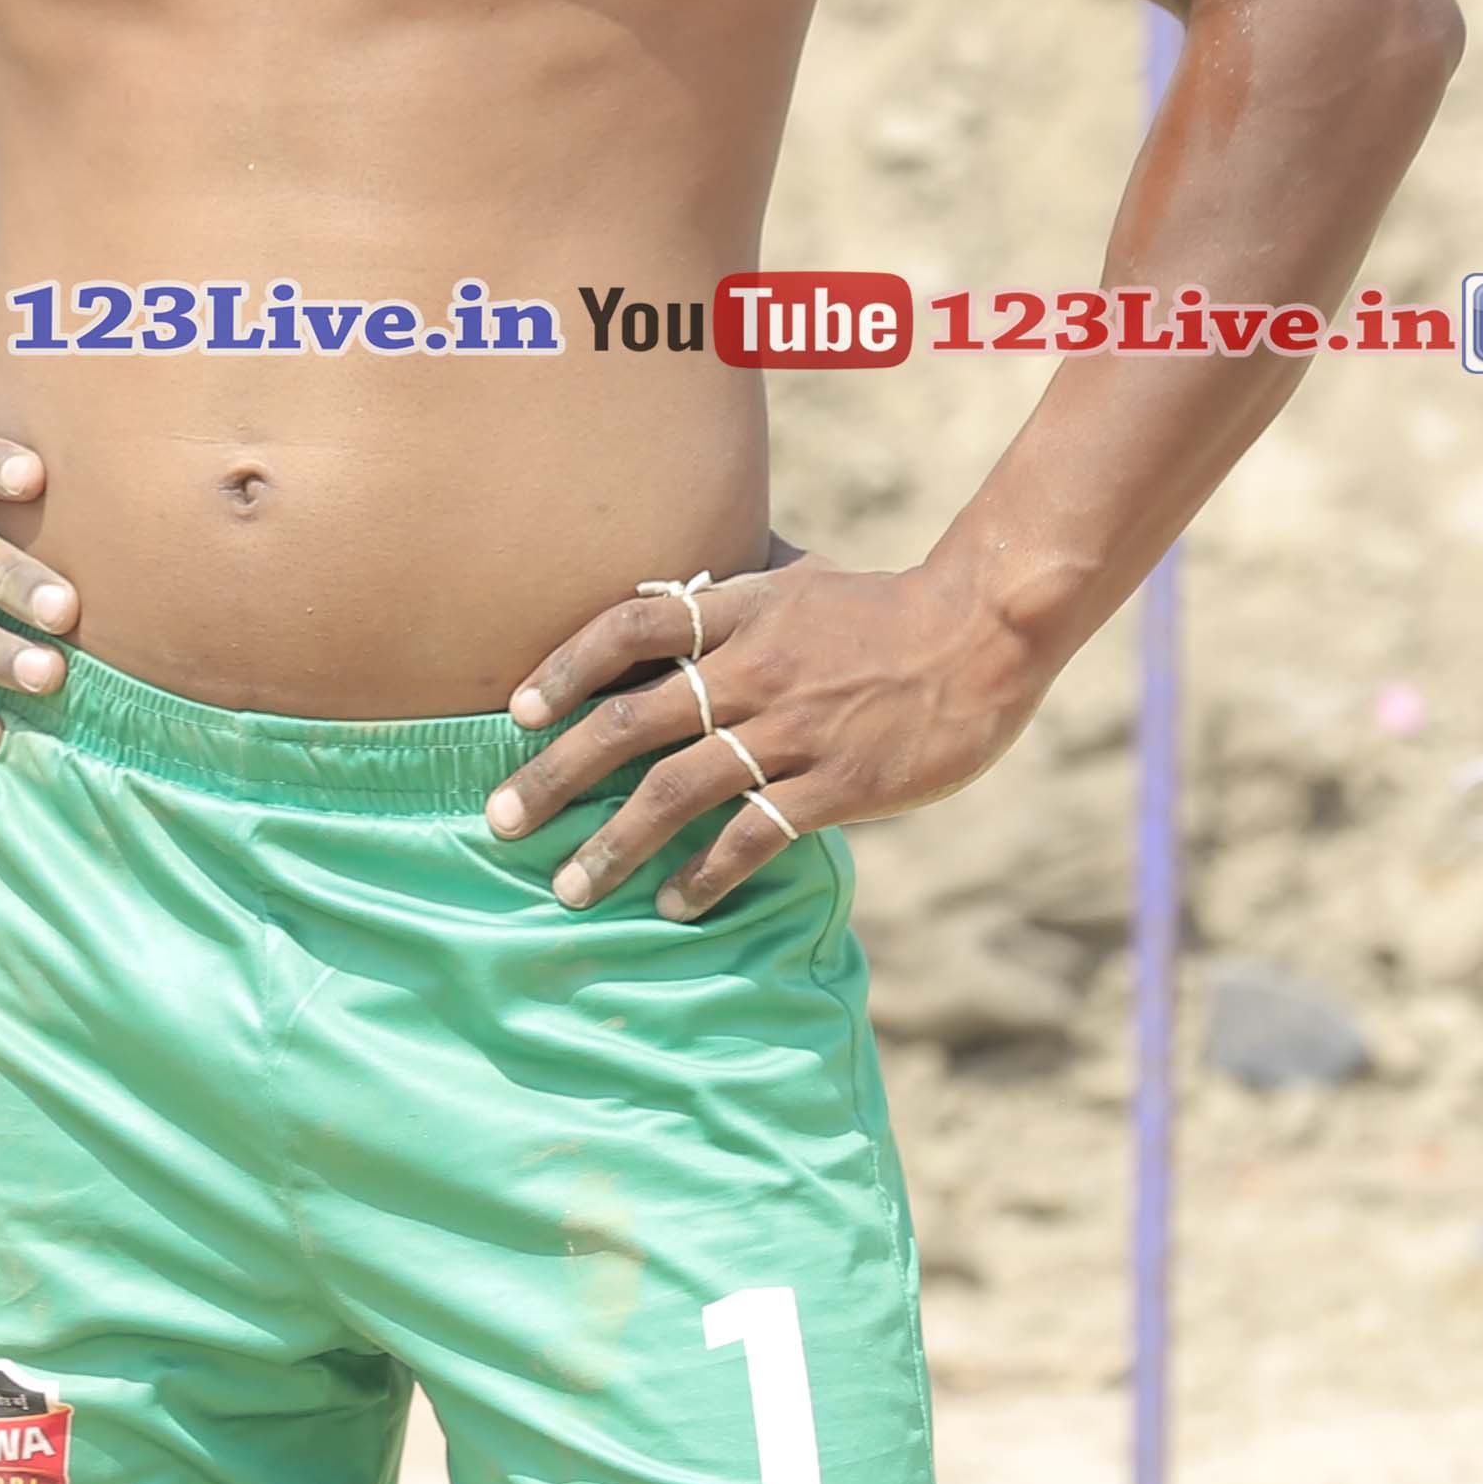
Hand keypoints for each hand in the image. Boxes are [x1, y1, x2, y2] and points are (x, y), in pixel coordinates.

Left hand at [484, 548, 1041, 918]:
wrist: (981, 631)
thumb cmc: (885, 609)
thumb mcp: (801, 581)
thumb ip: (735, 596)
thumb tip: (671, 592)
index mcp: (742, 611)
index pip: (631, 626)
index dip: (566, 666)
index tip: (518, 712)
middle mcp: (754, 668)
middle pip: (633, 720)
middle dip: (558, 773)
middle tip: (501, 817)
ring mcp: (795, 728)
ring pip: (680, 788)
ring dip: (614, 842)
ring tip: (569, 885)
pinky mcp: (838, 782)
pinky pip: (754, 834)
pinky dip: (705, 873)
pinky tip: (672, 903)